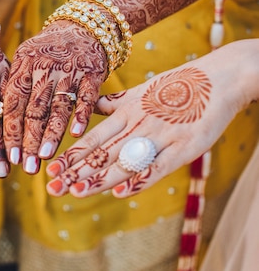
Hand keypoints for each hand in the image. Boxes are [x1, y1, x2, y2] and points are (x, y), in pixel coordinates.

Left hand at [2, 19, 106, 174]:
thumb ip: (14, 89)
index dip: (11, 132)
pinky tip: (76, 135)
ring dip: (52, 133)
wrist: (83, 26)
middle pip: (34, 110)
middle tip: (27, 167)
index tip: (10, 157)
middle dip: (29, 140)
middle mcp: (44, 68)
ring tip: (45, 157)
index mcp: (22, 67)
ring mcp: (69, 70)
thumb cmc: (47, 52)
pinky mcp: (92, 73)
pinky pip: (86, 97)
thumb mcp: (25, 62)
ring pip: (58, 106)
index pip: (13, 104)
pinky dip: (82, 116)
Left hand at [45, 41, 256, 197]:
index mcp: (126, 112)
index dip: (70, 155)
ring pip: (124, 160)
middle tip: (52, 187)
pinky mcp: (185, 146)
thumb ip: (112, 104)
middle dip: (76, 171)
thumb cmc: (178, 86)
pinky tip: (121, 193)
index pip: (92, 138)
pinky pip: (158, 166)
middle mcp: (138, 124)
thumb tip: (86, 105)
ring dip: (99, 178)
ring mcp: (161, 136)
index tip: (50, 169)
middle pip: (102, 152)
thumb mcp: (140, 91)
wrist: (220, 78)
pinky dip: (140, 179)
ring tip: (75, 192)